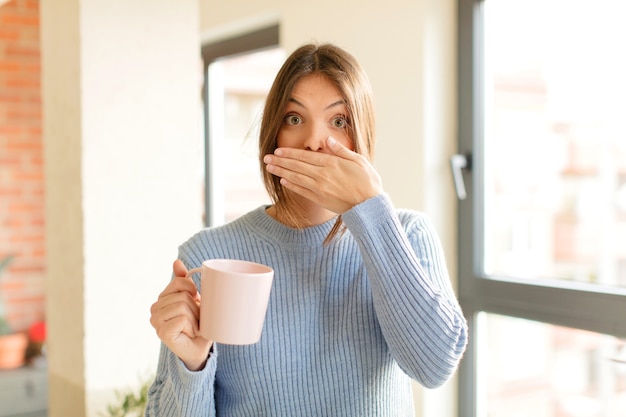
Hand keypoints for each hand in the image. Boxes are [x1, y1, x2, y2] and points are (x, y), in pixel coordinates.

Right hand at [150, 260, 212, 370]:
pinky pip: (182, 319)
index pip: (179, 282)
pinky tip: (190, 334)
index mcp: (162, 298)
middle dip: (196, 308)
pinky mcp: (162, 332)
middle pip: (183, 296)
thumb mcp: (194, 299)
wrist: (200, 349)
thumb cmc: (198, 323)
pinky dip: (192, 327)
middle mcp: (154, 308)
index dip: (192, 290)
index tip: (196, 301)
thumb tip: (176, 261)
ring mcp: (156, 321)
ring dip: (195, 318)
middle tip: (196, 320)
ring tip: (193, 327)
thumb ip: (183, 281)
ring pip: (183, 306)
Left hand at [264, 136, 382, 213]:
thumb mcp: (359, 160)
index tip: (278, 150)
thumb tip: (328, 140)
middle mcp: (323, 175)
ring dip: (281, 172)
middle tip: (266, 157)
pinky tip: (283, 180)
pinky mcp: (320, 199)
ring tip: (270, 167)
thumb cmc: (367, 181)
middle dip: (280, 161)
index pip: (305, 157)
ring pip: (296, 178)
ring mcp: (320, 188)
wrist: (369, 205)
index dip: (290, 153)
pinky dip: (291, 185)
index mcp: (332, 164)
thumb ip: (341, 150)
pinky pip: (302, 191)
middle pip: (297, 166)